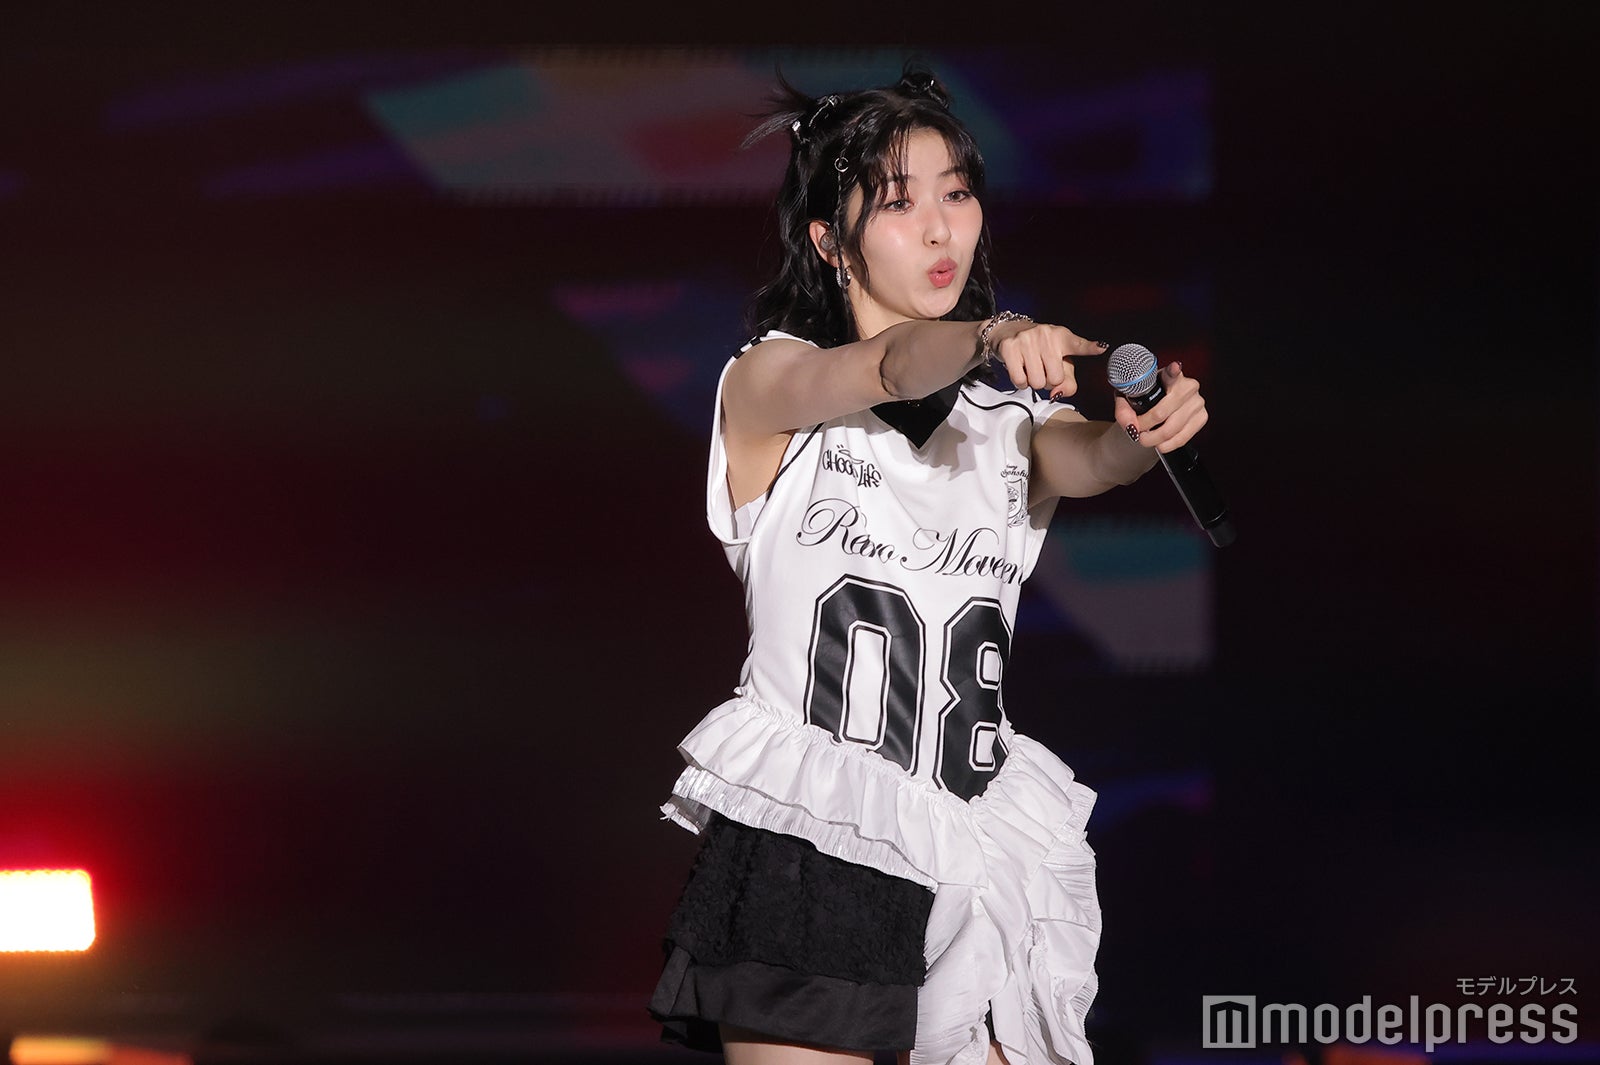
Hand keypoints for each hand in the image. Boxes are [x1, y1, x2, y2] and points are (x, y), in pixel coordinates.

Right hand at [988, 321, 1107, 397]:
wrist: (1008, 331)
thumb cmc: (1039, 349)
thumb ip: (1067, 381)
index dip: (1090, 347)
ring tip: (1031, 368)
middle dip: (1048, 380)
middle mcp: (1046, 335)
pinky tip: (1021, 370)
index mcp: (1062, 337)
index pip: (1077, 345)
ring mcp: (1027, 340)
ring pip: (1036, 382)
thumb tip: (1057, 394)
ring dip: (1033, 382)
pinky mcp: (1010, 347)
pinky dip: (1020, 382)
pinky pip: (1020, 380)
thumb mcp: (1058, 361)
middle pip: (1054, 378)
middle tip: (1042, 369)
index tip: (1102, 347)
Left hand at [1114, 362, 1207, 452]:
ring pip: (1171, 428)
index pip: (1171, 373)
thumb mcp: (1128, 398)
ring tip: (1144, 438)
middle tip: (1135, 431)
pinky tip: (1159, 444)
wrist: (1158, 405)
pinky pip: (1182, 438)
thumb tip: (1130, 427)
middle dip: (1144, 426)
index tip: (1174, 367)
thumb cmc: (1144, 397)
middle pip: (1162, 413)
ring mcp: (1197, 401)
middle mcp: (1188, 386)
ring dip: (1153, 439)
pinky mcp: (1202, 417)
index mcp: (1169, 375)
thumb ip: (1124, 410)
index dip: (1172, 371)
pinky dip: (1167, 445)